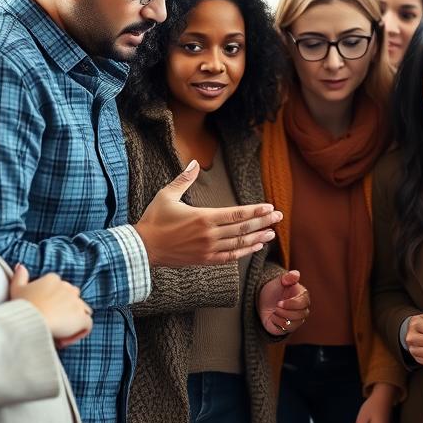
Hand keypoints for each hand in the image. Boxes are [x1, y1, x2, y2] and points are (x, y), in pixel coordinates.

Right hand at [10, 264, 92, 348]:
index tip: (44, 313)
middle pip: (73, 298)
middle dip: (66, 310)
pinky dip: (79, 332)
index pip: (60, 288)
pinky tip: (66, 339)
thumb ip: (20, 276)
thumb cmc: (22, 306)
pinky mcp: (82, 317)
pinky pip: (87, 325)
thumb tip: (21, 266)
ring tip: (59, 332)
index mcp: (53, 280)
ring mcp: (77, 303)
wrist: (30, 319)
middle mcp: (68, 288)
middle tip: (52, 323)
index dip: (54, 303)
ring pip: (82, 311)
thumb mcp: (16, 288)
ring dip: (74, 321)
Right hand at [135, 160, 282, 266]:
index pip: (236, 214)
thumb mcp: (167, 194)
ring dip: (257, 238)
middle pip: (242, 229)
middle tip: (279, 217)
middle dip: (263, 222)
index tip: (269, 207)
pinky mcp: (204, 260)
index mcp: (203, 217)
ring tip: (272, 233)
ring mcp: (208, 249)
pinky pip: (229, 257)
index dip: (255, 211)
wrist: (143, 247)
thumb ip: (184, 179)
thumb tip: (194, 162)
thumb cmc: (154, 219)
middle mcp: (209, 235)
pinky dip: (244, 252)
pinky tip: (254, 248)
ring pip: (239, 244)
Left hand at [258, 270, 309, 336]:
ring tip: (275, 310)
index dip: (291, 304)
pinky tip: (274, 316)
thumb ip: (288, 277)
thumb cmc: (275, 290)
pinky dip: (277, 322)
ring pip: (293, 323)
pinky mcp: (289, 328)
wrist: (264, 301)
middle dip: (285, 311)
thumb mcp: (279, 281)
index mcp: (303, 297)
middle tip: (276, 305)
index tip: (279, 302)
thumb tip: (296, 274)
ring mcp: (297, 320)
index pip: (303, 303)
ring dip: (280, 316)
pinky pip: (285, 329)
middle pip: (300, 315)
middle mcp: (303, 310)